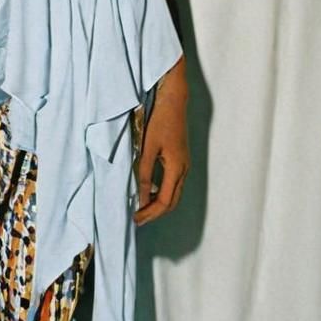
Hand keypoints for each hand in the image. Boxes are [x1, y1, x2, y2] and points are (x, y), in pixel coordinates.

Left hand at [133, 70, 190, 225]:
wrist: (174, 101)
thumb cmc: (160, 121)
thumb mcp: (147, 148)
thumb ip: (143, 173)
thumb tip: (140, 198)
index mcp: (176, 168)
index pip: (165, 201)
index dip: (150, 212)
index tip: (135, 218)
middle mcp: (184, 169)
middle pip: (172, 202)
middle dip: (155, 212)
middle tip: (137, 219)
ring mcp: (184, 164)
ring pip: (174, 193)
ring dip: (159, 203)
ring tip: (141, 207)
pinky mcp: (181, 159)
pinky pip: (173, 183)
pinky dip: (162, 192)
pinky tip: (149, 190)